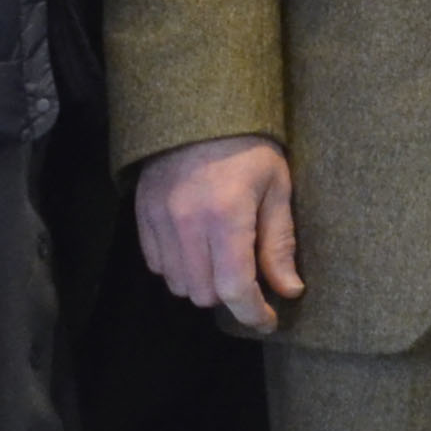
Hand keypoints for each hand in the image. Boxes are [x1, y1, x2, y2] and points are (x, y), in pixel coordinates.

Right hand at [135, 134, 301, 329]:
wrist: (199, 109)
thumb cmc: (249, 146)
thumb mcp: (276, 188)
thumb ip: (279, 243)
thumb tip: (289, 289)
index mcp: (226, 216)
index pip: (236, 287)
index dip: (253, 313)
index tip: (268, 320)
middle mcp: (186, 224)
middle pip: (205, 293)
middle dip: (231, 295)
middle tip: (251, 277)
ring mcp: (159, 220)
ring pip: (178, 285)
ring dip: (203, 283)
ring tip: (223, 259)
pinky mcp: (141, 216)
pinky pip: (157, 265)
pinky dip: (178, 268)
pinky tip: (197, 249)